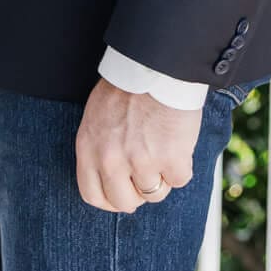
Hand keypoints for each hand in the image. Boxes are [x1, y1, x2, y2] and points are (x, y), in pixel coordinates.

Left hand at [75, 80, 201, 213]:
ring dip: (161, 176)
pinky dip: (181, 165)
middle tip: (147, 176)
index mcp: (88, 148)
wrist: (154, 68)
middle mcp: (111, 160)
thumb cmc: (126, 88)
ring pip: (154, 193)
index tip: (123, 194)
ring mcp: (141, 162)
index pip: (93, 195)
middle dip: (137, 194)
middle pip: (124, 202)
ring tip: (162, 147)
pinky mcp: (171, 160)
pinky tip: (177, 142)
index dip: (110, 200)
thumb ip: (100, 149)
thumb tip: (111, 178)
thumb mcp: (97, 118)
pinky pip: (179, 180)